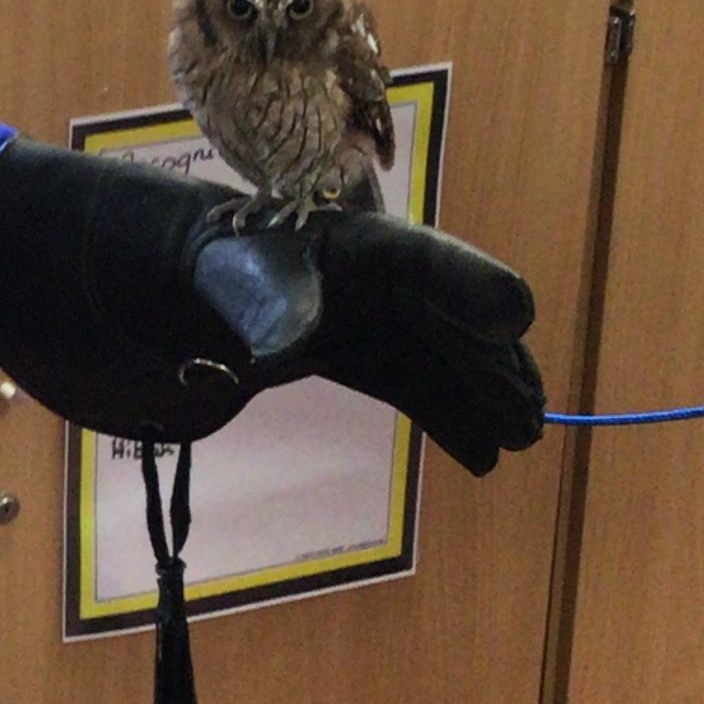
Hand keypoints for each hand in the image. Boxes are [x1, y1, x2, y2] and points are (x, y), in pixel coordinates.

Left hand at [0, 140, 541, 466]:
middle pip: (449, 321)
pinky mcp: (355, 354)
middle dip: (492, 364)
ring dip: (479, 397)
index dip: (470, 286)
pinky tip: (481, 459)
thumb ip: (263, 306)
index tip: (516, 312)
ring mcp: (371, 319)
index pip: (423, 262)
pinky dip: (445, 419)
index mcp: (356, 245)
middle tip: (531, 411)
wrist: (172, 279)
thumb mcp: (232, 277)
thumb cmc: (211, 262)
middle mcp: (377, 282)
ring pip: (440, 359)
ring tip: (521, 438)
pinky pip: (412, 387)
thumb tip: (286, 344)